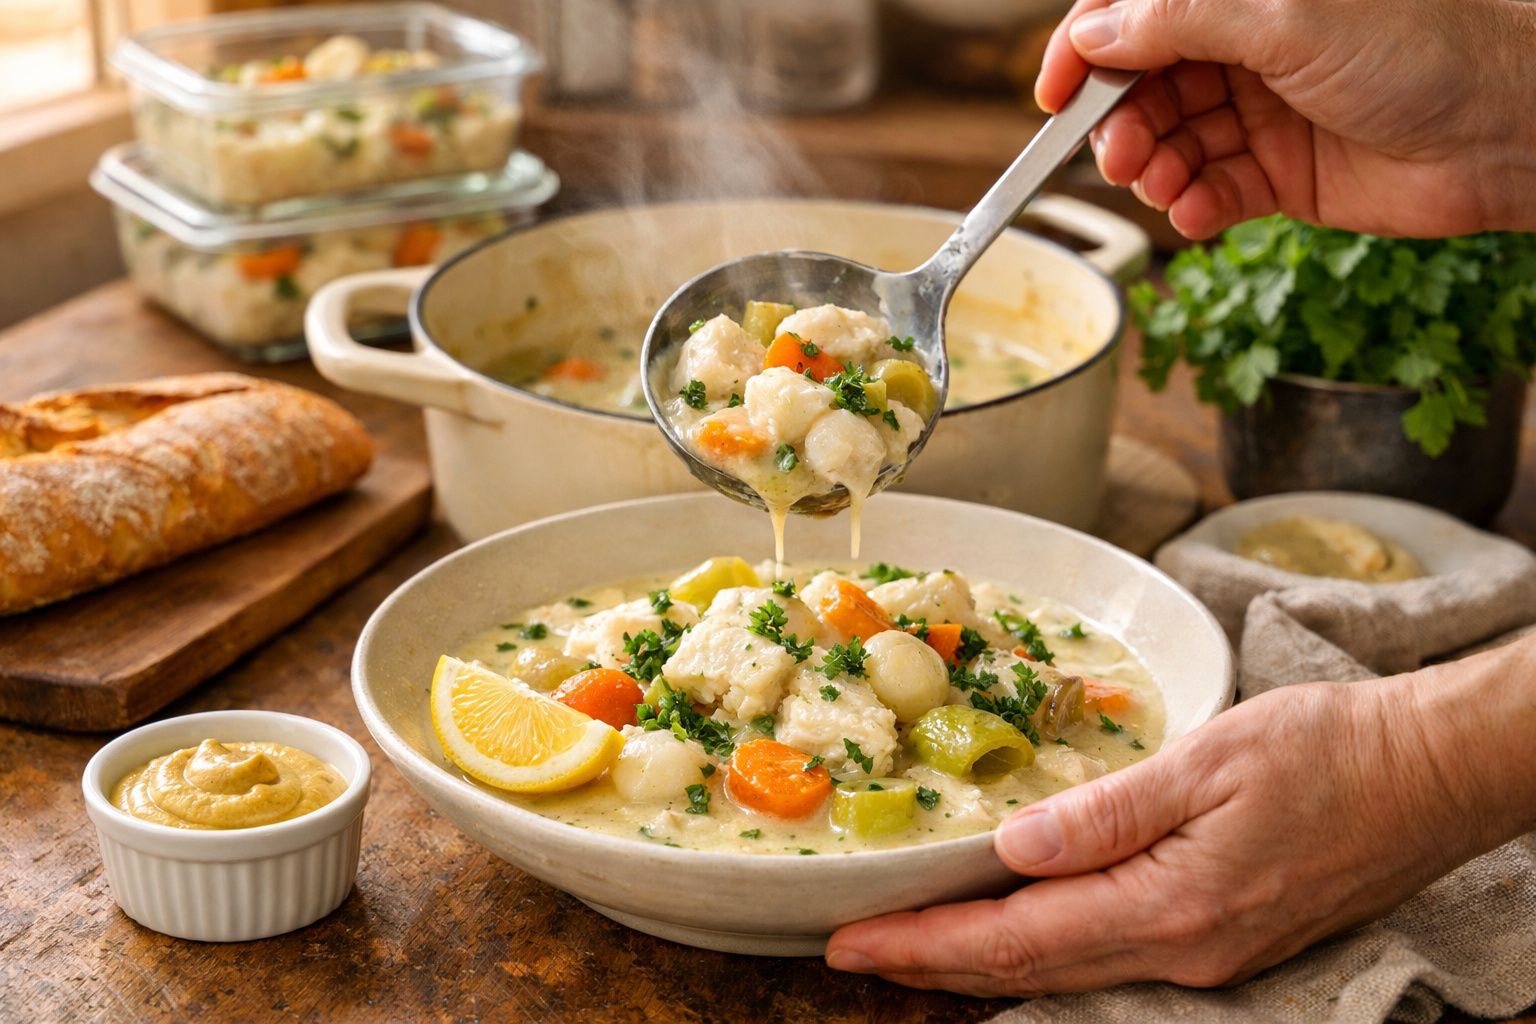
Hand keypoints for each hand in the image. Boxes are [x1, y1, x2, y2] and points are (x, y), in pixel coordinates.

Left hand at [825, 644, 1535, 994]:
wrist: (1430, 772)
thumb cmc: (1329, 750)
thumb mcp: (1209, 761)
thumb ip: (1106, 814)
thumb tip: (1010, 848)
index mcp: (1170, 907)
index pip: (1015, 941)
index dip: (924, 947)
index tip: (850, 943)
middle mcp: (1182, 949)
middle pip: (1027, 972)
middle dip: (932, 966)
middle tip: (851, 951)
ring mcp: (1206, 952)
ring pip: (1063, 971)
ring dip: (978, 964)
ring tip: (908, 946)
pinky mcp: (1222, 936)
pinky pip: (1105, 955)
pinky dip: (1037, 949)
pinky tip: (1008, 929)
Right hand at [1035, 0, 1535, 238]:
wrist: (1506, 129)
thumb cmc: (1420, 48)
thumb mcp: (1286, 16)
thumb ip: (1181, 21)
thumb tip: (1097, 34)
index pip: (1135, 13)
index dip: (1085, 48)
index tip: (1053, 94)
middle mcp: (1247, 49)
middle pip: (1143, 85)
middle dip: (1120, 121)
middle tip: (1122, 153)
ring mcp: (1261, 113)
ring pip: (1169, 142)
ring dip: (1153, 168)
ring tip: (1163, 183)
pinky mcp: (1279, 174)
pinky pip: (1209, 192)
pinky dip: (1193, 206)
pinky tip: (1199, 211)